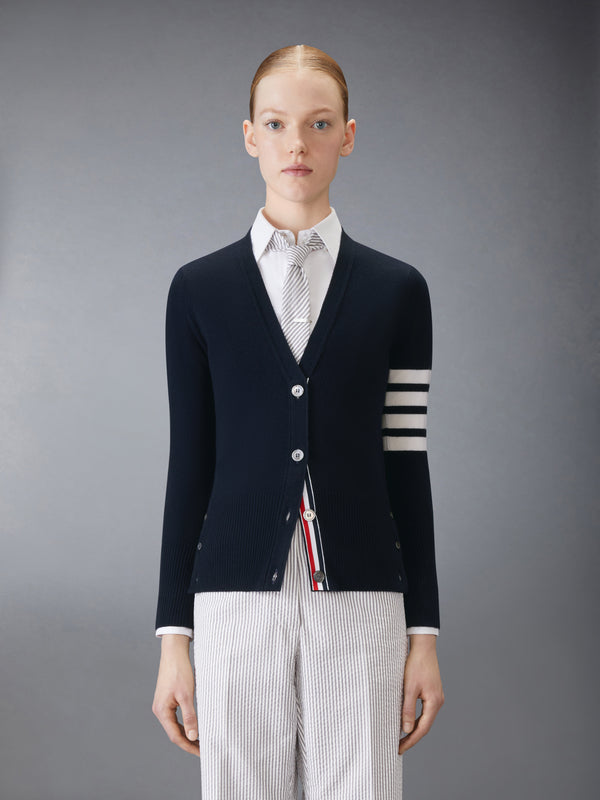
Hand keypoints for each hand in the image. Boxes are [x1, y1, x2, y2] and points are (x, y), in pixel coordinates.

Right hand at [152, 634, 198, 755]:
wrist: (174, 652)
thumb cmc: (179, 671)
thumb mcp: (187, 695)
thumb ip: (189, 717)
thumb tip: (192, 737)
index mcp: (162, 711)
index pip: (175, 736)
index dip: (188, 746)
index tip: (201, 753)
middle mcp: (160, 710)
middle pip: (174, 733)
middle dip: (188, 742)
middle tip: (204, 750)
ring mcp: (163, 705)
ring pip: (175, 726)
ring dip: (187, 734)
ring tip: (201, 741)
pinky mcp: (167, 700)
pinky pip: (175, 717)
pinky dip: (185, 724)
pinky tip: (194, 726)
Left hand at [398, 634, 443, 754]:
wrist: (423, 647)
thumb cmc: (416, 664)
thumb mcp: (409, 687)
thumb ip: (407, 709)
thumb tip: (406, 729)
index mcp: (434, 702)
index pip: (422, 728)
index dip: (411, 740)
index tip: (399, 749)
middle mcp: (438, 702)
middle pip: (425, 726)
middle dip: (412, 737)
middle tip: (398, 747)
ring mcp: (436, 697)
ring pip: (425, 719)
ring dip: (414, 728)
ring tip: (401, 738)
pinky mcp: (432, 692)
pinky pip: (424, 711)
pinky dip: (416, 718)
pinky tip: (407, 721)